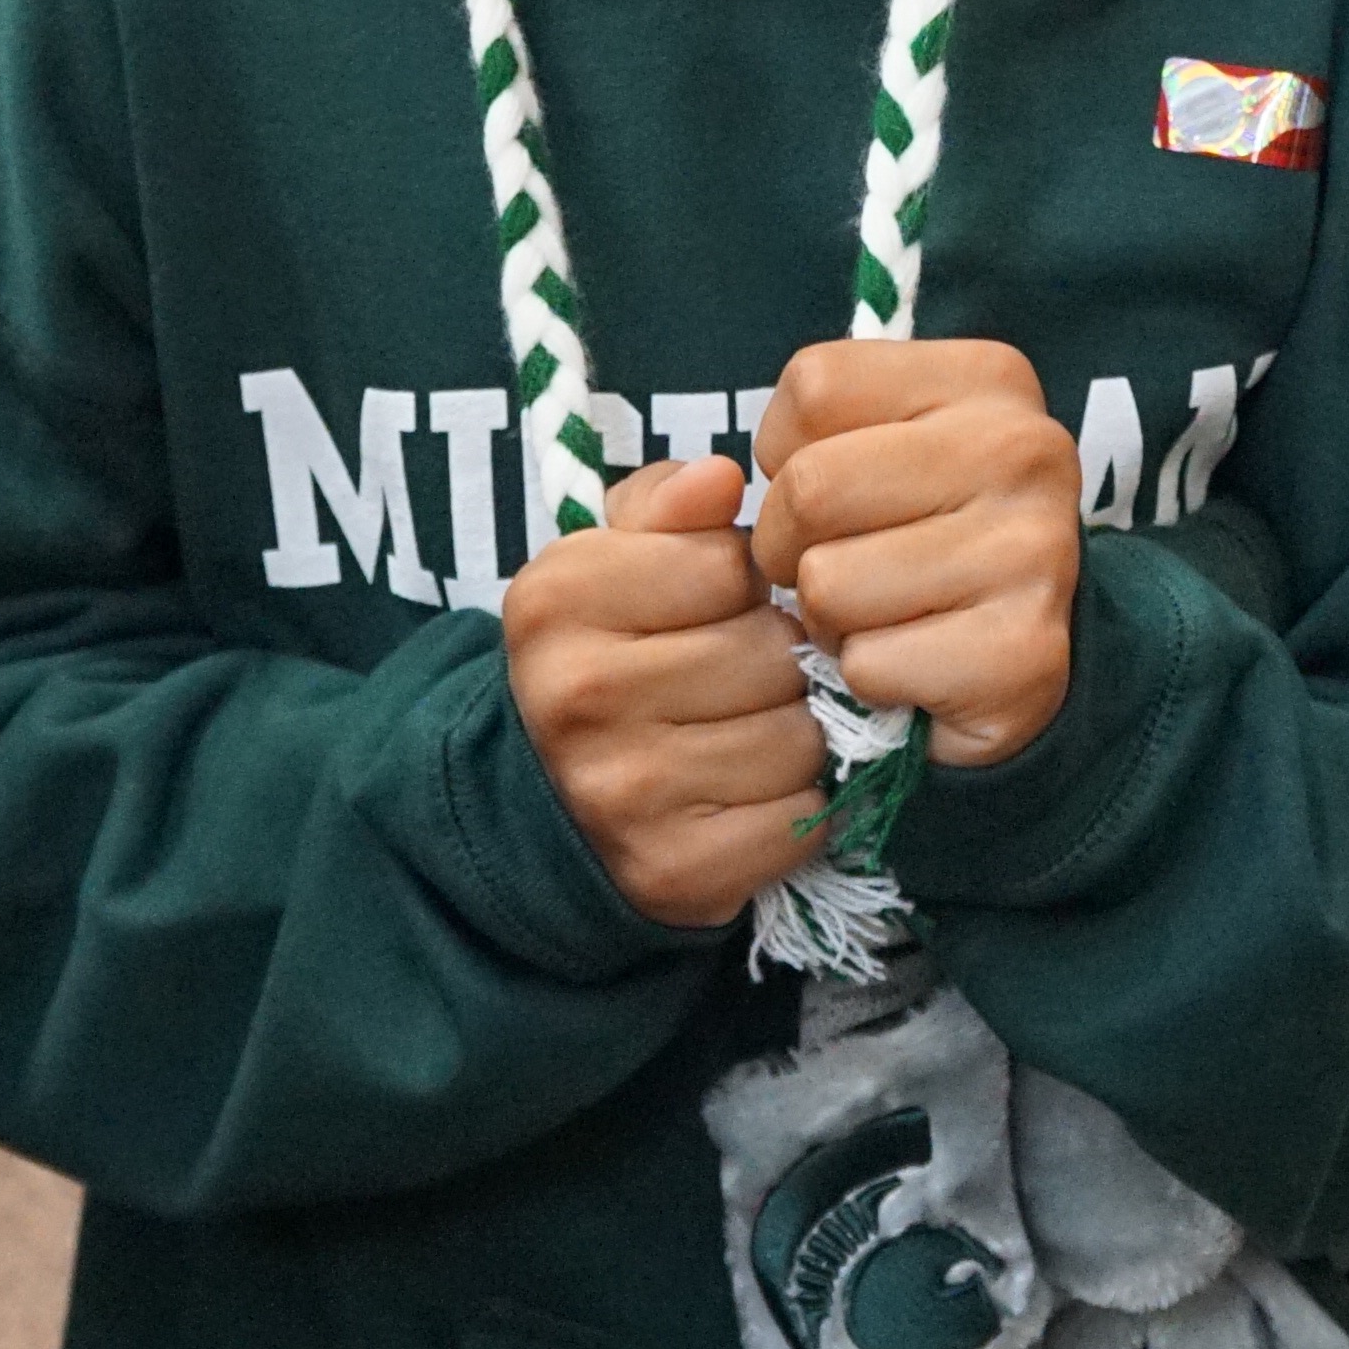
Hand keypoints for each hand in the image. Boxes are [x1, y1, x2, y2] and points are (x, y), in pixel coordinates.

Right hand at [504, 454, 835, 927]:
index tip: (717, 603)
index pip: (727, 562)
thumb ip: (666, 504)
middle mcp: (575, 696)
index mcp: (555, 600)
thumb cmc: (606, 657)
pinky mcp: (671, 871)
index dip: (742, 580)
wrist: (549, 807)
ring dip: (795, 731)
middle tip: (744, 674)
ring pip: (797, 735)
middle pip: (768, 650)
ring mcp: (621, 793)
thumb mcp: (611, 560)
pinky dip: (796, 805)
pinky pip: (799, 818)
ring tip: (751, 728)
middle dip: (776, 657)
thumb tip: (722, 477)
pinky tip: (752, 791)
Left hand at [745, 339, 1083, 769]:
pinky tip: (915, 664)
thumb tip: (707, 482)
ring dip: (830, 619)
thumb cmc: (926, 534)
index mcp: (984, 379)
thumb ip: (798, 433)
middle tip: (841, 565)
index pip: (813, 387)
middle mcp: (1023, 450)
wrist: (1026, 653)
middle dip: (790, 545)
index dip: (788, 454)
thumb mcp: (882, 442)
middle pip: (809, 488)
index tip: (840, 488)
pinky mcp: (1023, 653)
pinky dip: (871, 678)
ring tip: (882, 613)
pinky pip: (868, 666)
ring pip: (828, 585)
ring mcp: (1034, 552)